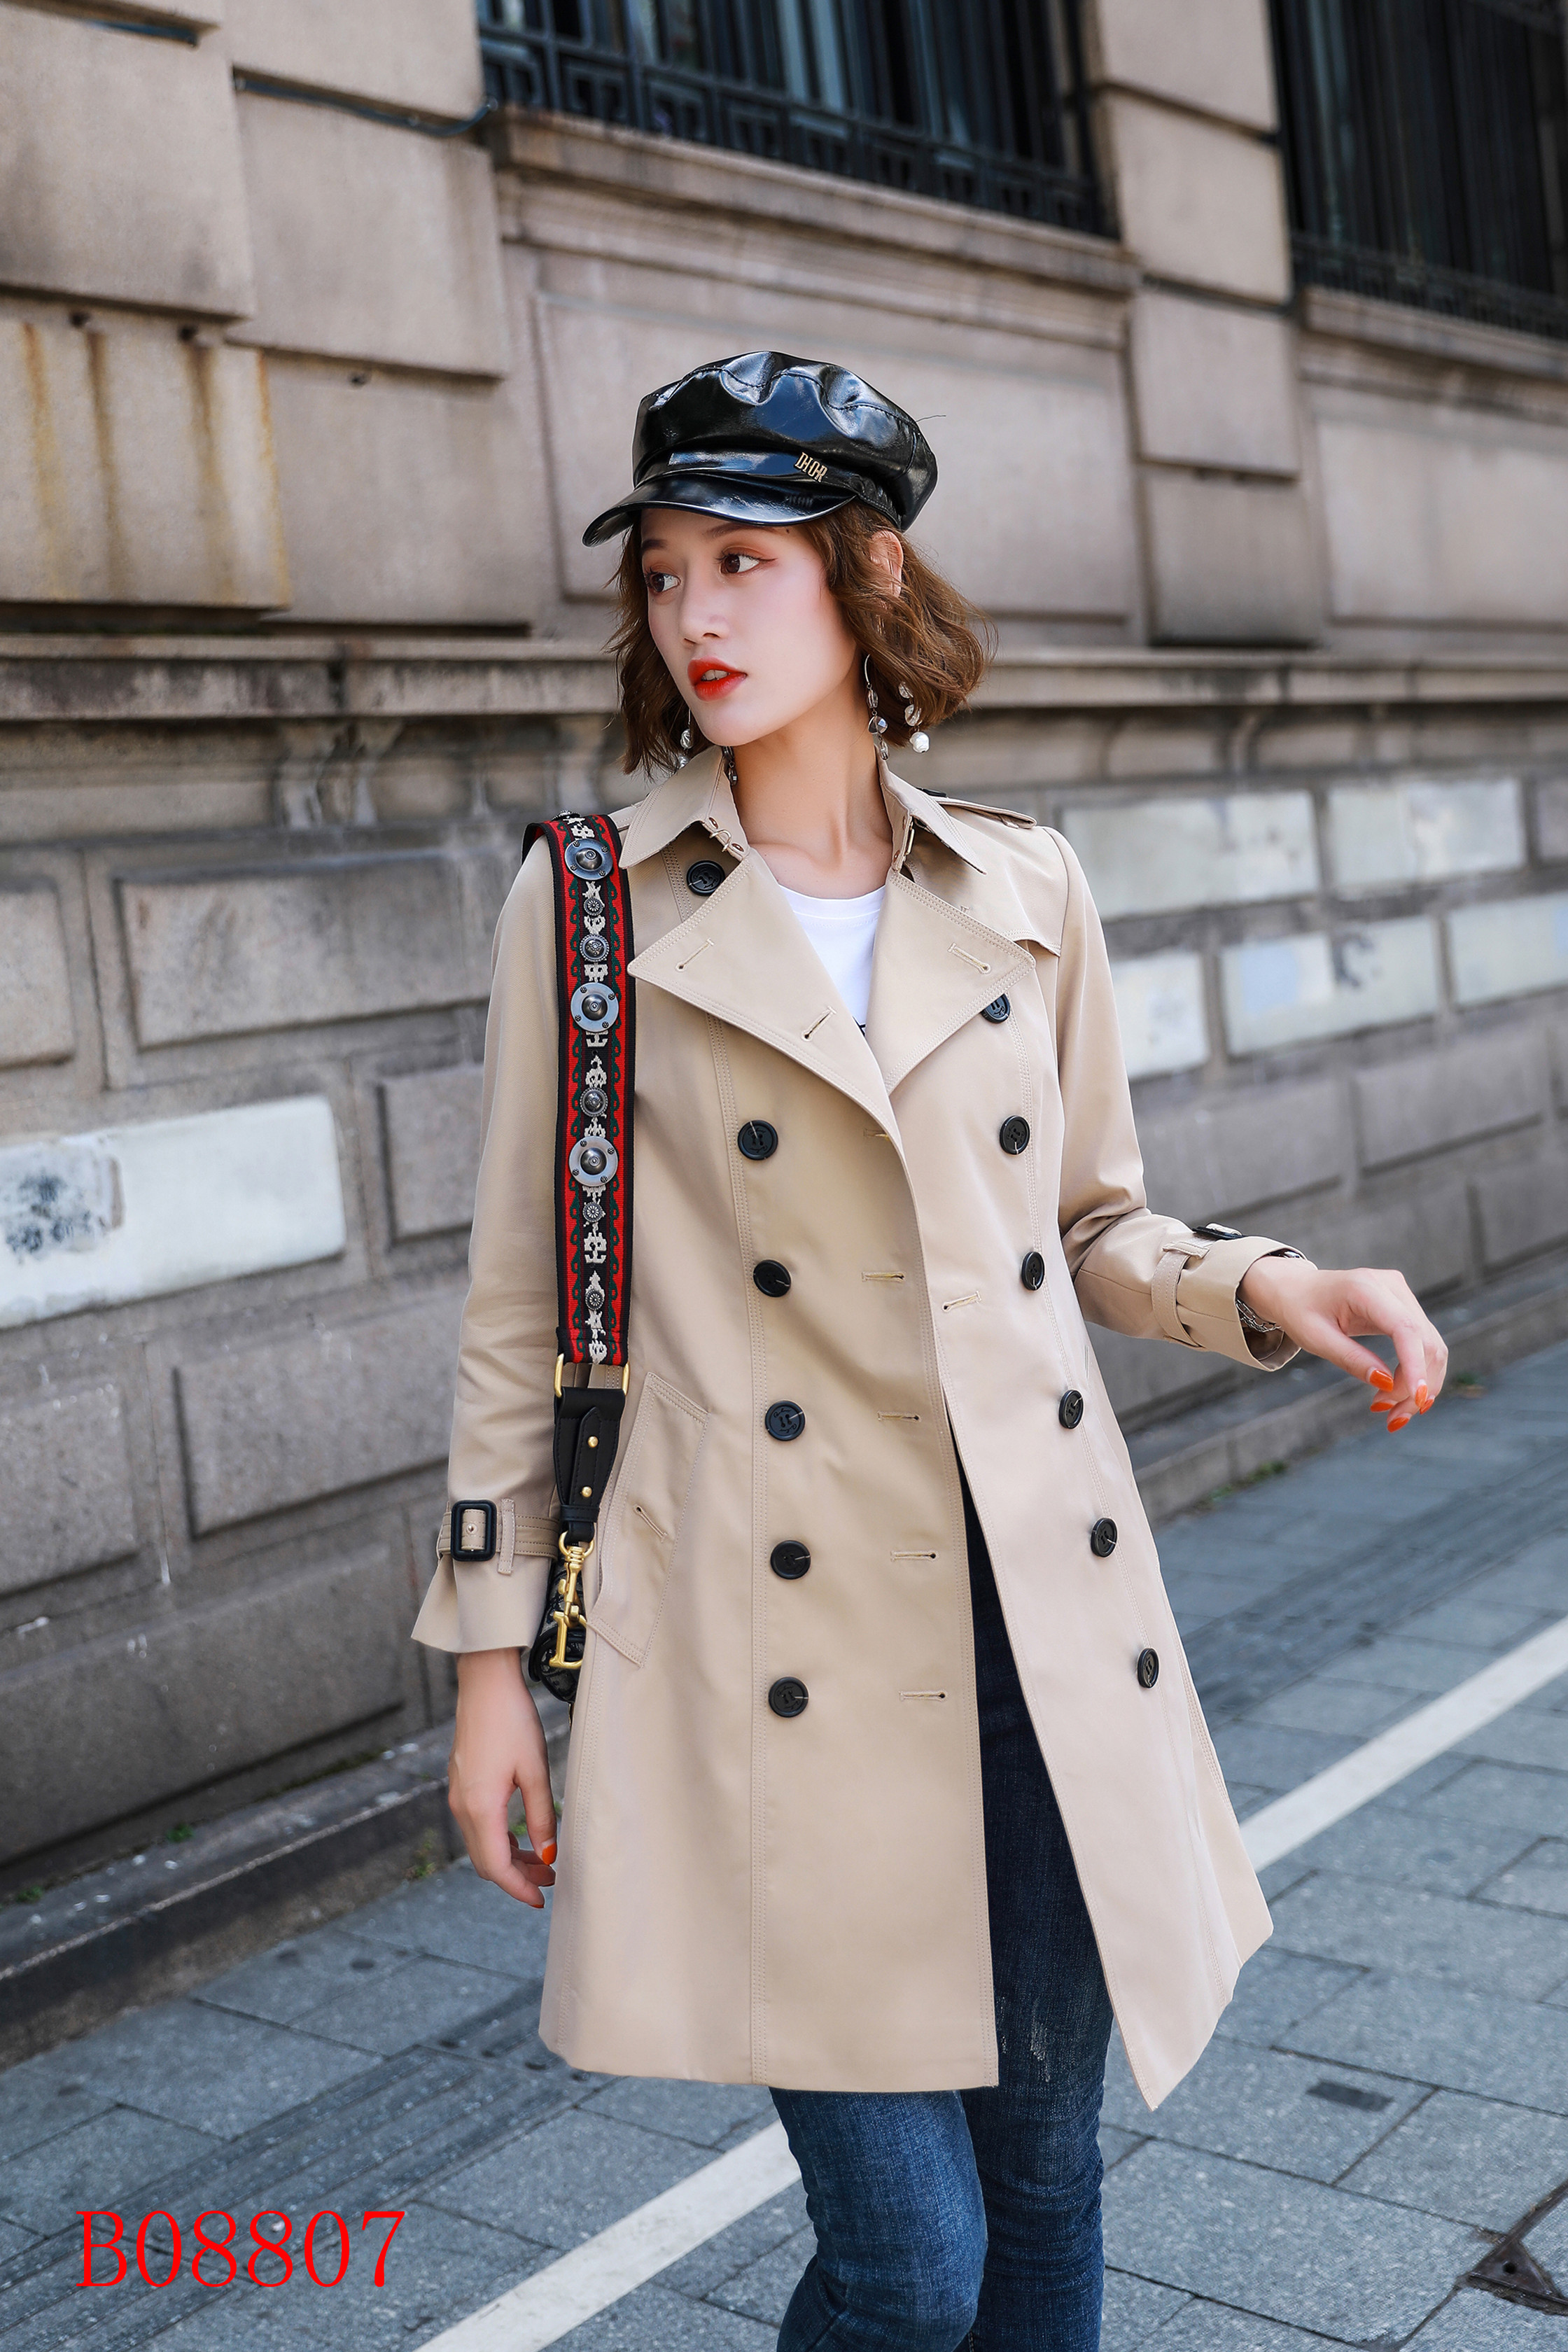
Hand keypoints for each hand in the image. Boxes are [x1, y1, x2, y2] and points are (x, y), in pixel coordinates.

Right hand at [448, 1648, 557, 1905]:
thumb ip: (541, 1816)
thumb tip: (548, 1855)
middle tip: (551, 1880)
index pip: (496, 1867)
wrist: (484, 1682)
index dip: (518, 1888)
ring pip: (481, 1844)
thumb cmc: (513, 1721)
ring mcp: (457, 1795)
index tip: (541, 1900)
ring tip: (543, 1860)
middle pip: (486, 1861)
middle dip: (517, 1877)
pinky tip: (522, 1837)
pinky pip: (477, 1826)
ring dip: (510, 1858)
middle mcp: (461, 1806)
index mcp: (479, 1807)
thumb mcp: (535, 1770)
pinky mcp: (461, 1783)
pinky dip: (499, 1839)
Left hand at [1238, 1256, 1446, 1430]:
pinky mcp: (1404, 1305)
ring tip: (1394, 1413)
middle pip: (1425, 1340)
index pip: (1405, 1328)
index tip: (1416, 1399)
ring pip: (1431, 1345)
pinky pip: (1423, 1342)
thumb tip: (1387, 1384)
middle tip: (1394, 1418)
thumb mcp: (1316, 1339)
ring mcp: (1401, 1294)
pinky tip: (1399, 1394)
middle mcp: (1391, 1286)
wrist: (1295, 1288)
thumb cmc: (1300, 1311)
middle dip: (1417, 1385)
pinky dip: (1417, 1372)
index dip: (1416, 1365)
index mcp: (1365, 1288)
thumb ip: (1351, 1359)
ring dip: (1420, 1384)